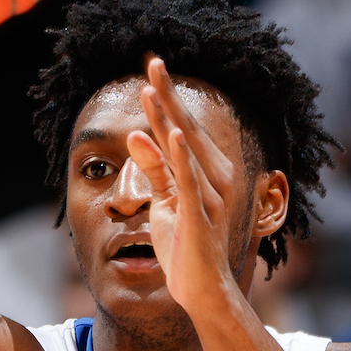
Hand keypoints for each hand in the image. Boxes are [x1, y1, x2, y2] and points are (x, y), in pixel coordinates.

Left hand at [126, 58, 236, 312]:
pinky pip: (190, 181)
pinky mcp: (199, 215)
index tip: (151, 67)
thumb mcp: (164, 202)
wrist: (204, 290)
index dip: (166, 97)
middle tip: (152, 59)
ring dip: (168, 117)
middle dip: (168, 94)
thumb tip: (135, 135)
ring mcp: (209, 195)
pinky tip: (173, 134)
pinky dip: (182, 157)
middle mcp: (214, 177)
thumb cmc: (185, 248)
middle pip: (186, 127)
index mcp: (207, 172)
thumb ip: (153, 169)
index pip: (182, 127)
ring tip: (150, 88)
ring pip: (185, 148)